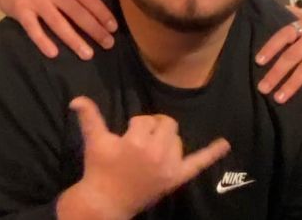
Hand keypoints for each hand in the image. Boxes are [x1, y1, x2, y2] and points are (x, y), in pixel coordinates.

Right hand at [0, 0, 115, 59]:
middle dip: (93, 29)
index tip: (113, 27)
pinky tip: (53, 53)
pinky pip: (32, 28)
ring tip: (88, 54)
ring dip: (73, 40)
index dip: (101, 11)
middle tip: (109, 44)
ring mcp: (36, 0)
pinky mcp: (20, 11)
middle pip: (76, 11)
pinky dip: (42, 40)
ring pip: (57, 23)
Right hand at [58, 96, 229, 219]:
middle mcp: (157, 153)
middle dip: (154, 129)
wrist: (105, 202)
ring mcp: (169, 167)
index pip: (145, 120)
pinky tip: (225, 144)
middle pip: (166, 125)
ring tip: (152, 151)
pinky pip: (197, 164)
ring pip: (177, 140)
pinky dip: (212, 153)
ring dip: (167, 141)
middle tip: (141, 141)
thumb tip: (76, 98)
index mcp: (137, 141)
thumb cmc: (100, 169)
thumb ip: (89, 117)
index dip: (136, 126)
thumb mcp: (95, 141)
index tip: (126, 139)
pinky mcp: (175, 179)